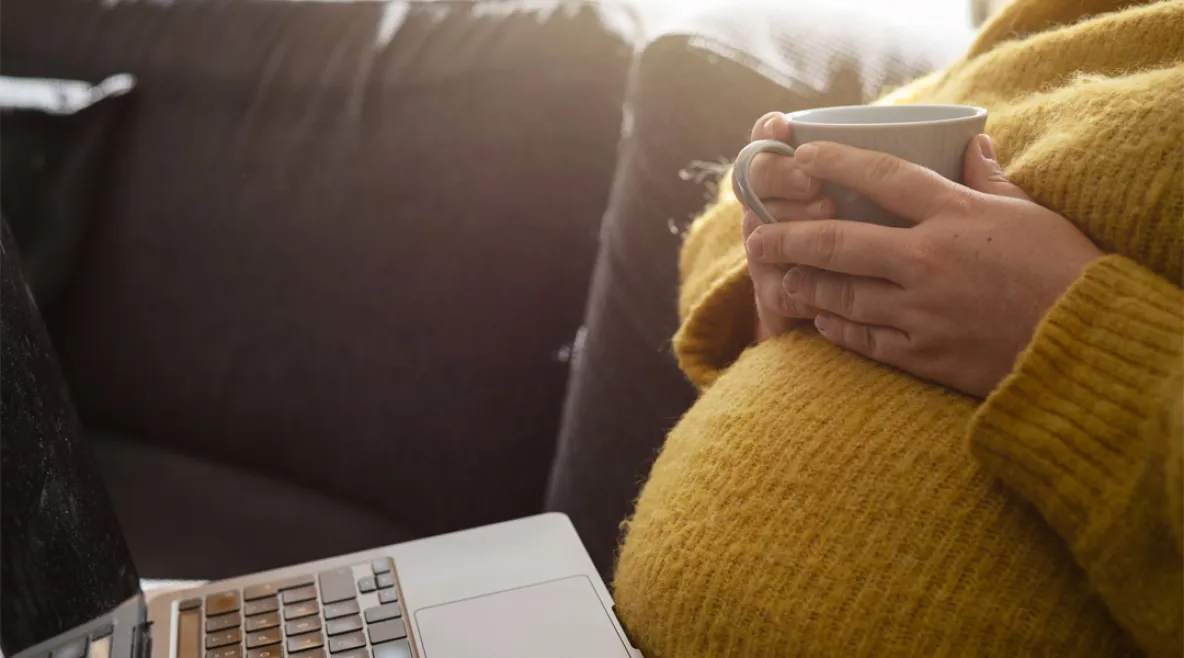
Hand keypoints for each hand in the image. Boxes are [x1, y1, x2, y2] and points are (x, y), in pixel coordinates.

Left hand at [744, 134, 1102, 397]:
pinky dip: (836, 328)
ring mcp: (921, 311)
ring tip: (779, 277)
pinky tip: (820, 321)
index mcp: (956, 216)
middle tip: (758, 235)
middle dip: (789, 237)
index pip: (882, 177)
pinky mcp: (923, 354)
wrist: (1087, 349)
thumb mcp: (1032, 214)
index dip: (835, 163)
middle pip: (838, 243)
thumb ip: (990, 181)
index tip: (801, 157)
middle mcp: (928, 261)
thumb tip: (971, 145)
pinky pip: (863, 339)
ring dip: (803, 284)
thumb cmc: (1066, 272)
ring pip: (840, 295)